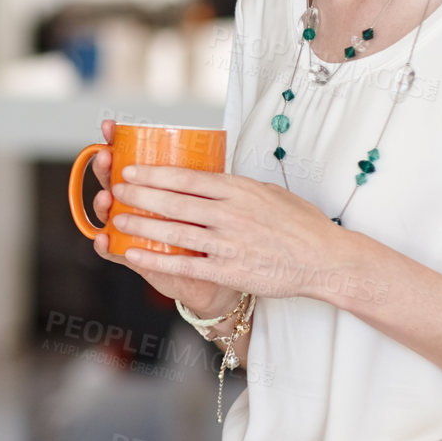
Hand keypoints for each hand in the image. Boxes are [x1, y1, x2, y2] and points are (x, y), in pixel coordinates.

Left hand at [108, 161, 368, 305]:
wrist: (326, 259)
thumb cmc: (300, 223)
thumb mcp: (268, 192)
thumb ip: (235, 186)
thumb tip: (206, 176)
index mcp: (239, 190)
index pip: (188, 178)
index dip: (155, 174)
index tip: (132, 170)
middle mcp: (231, 214)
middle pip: (174, 202)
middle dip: (140, 195)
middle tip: (115, 190)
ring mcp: (229, 243)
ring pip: (175, 232)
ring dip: (141, 225)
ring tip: (118, 219)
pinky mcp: (230, 270)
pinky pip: (185, 264)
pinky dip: (157, 260)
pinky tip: (136, 254)